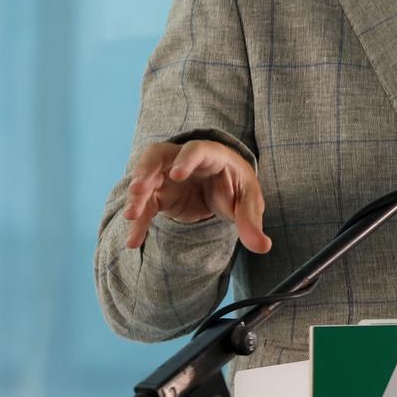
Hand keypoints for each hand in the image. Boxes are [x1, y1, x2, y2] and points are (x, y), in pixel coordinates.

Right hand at [122, 140, 270, 253]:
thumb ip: (251, 222)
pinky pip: (144, 205)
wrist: (223, 190)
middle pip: (158, 156)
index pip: (197, 149)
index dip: (186, 158)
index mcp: (212, 155)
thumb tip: (264, 247)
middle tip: (138, 189)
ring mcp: (166, 175)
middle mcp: (183, 160)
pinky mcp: (158, 194)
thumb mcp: (249, 203)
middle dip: (146, 170)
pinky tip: (134, 240)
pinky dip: (138, 222)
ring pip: (144, 179)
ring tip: (131, 216)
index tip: (177, 174)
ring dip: (136, 196)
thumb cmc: (237, 188)